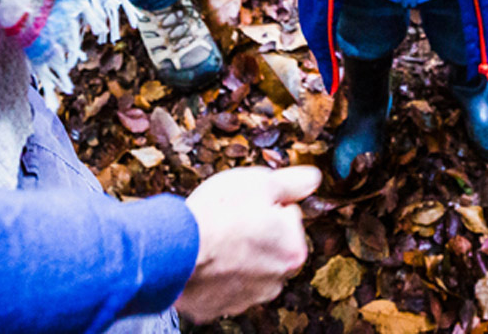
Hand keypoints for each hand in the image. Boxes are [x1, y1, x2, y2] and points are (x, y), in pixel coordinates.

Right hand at [176, 164, 320, 321]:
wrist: (175, 248)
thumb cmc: (218, 214)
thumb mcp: (260, 182)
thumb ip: (292, 183)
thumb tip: (312, 179)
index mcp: (293, 251)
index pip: (288, 215)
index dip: (267, 203)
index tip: (249, 202)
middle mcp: (276, 281)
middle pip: (271, 245)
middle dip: (256, 233)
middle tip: (230, 218)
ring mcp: (247, 298)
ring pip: (248, 267)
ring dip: (236, 255)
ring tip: (214, 237)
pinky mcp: (218, 307)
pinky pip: (222, 285)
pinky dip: (216, 274)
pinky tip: (204, 258)